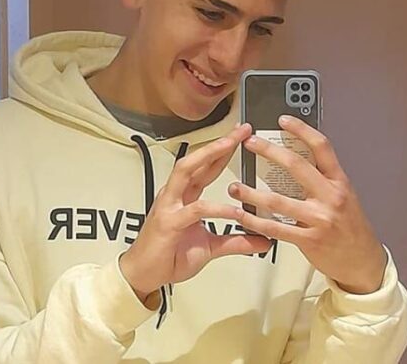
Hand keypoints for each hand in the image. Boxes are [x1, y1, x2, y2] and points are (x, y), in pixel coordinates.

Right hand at [120, 124, 271, 302]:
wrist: (144, 276)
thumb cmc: (170, 257)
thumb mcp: (212, 248)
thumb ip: (237, 241)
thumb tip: (263, 240)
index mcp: (184, 196)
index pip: (205, 166)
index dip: (222, 150)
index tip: (241, 136)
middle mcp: (175, 195)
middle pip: (196, 160)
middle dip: (218, 144)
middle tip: (240, 131)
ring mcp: (170, 206)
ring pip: (187, 172)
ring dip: (209, 157)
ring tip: (229, 147)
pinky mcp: (168, 222)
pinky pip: (195, 210)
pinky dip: (217, 208)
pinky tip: (234, 210)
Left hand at [228, 116, 386, 293]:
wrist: (363, 261)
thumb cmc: (351, 227)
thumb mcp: (344, 196)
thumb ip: (323, 180)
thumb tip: (294, 161)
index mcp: (339, 181)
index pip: (321, 147)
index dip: (302, 130)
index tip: (283, 120)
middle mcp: (331, 196)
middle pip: (296, 165)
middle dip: (269, 151)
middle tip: (250, 143)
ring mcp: (320, 218)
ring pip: (278, 200)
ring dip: (252, 192)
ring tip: (234, 186)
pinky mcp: (309, 240)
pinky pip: (275, 228)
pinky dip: (255, 221)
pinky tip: (242, 215)